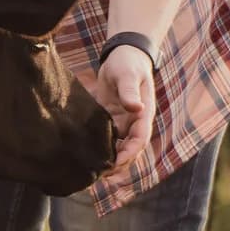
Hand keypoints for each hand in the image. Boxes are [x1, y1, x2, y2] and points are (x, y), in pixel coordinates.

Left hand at [92, 42, 156, 180]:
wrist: (123, 55)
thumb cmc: (128, 63)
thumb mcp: (128, 75)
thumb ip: (130, 91)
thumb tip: (136, 108)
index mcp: (143, 115)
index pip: (139, 140)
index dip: (128, 154)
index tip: (115, 164)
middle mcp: (134, 123)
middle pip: (129, 150)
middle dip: (117, 164)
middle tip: (99, 175)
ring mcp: (123, 122)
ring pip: (118, 147)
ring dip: (109, 160)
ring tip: (92, 172)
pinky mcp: (111, 119)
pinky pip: (108, 139)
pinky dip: (100, 148)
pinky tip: (86, 156)